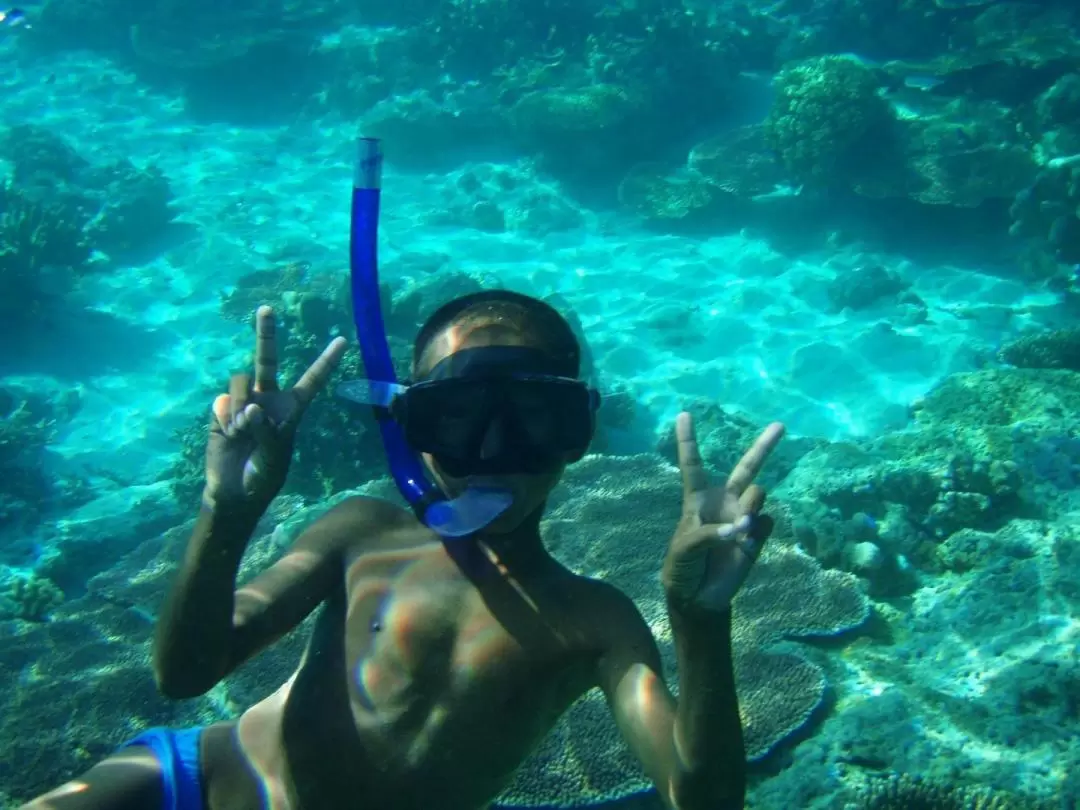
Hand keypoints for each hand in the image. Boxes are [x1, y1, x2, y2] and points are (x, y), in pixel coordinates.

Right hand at [203, 305, 347, 510]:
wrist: (234, 491)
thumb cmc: (263, 475)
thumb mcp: (274, 457)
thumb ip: (267, 431)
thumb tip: (252, 407)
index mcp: (292, 408)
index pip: (312, 380)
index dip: (326, 361)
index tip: (343, 339)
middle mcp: (268, 398)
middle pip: (268, 359)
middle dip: (266, 334)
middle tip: (267, 309)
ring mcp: (244, 401)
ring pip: (240, 383)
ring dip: (240, 407)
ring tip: (242, 432)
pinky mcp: (222, 409)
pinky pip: (223, 401)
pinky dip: (226, 418)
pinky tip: (228, 434)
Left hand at [661, 412, 784, 613]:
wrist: (699, 598)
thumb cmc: (682, 567)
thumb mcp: (684, 548)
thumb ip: (709, 532)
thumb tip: (742, 528)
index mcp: (697, 498)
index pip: (693, 464)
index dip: (688, 440)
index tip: (683, 413)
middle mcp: (724, 502)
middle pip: (747, 467)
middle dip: (764, 446)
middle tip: (780, 425)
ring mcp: (744, 517)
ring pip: (758, 494)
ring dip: (750, 507)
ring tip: (737, 530)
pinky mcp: (757, 537)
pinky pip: (766, 524)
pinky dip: (755, 533)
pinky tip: (745, 546)